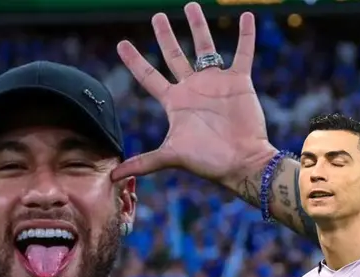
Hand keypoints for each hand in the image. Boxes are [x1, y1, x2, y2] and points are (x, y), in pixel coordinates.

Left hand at [113, 2, 274, 186]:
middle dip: (165, 35)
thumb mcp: (170, 156)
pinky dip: (245, 35)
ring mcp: (215, 83)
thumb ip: (143, 162)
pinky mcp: (239, 81)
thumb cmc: (208, 161)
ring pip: (205, 48)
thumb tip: (112, 177)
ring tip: (191, 6)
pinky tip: (247, 16)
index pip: (148, 76)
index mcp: (174, 102)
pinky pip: (243, 53)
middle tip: (157, 16)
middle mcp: (192, 89)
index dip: (135, 60)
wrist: (241, 162)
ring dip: (199, 26)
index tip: (121, 43)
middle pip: (175, 55)